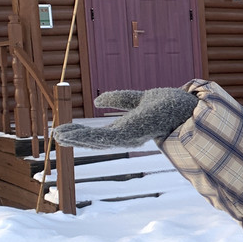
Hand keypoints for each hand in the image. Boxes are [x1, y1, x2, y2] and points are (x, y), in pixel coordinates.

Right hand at [53, 87, 198, 149]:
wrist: (184, 107)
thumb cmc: (169, 104)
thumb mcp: (138, 99)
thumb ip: (120, 99)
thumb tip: (98, 102)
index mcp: (131, 129)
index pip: (104, 135)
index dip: (86, 134)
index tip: (67, 132)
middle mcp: (129, 137)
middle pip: (99, 141)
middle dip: (78, 139)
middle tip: (58, 136)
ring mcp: (129, 138)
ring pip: (98, 142)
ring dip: (77, 139)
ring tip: (58, 135)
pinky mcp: (129, 136)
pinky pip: (103, 138)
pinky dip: (85, 137)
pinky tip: (70, 134)